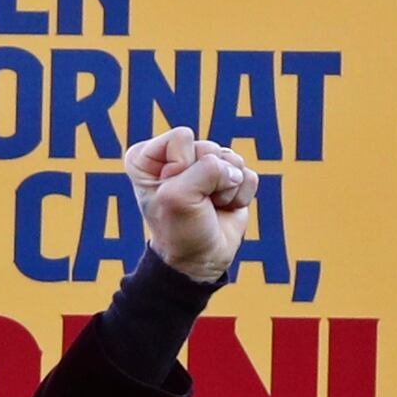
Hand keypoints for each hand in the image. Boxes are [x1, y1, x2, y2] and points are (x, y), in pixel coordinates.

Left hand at [131, 125, 250, 282]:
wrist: (200, 259)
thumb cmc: (179, 229)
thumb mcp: (179, 196)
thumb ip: (207, 168)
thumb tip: (237, 171)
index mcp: (147, 158)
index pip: (182, 137)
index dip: (182, 166)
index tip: (173, 192)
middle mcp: (176, 157)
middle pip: (208, 147)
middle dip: (207, 179)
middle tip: (196, 203)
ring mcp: (204, 166)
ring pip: (231, 158)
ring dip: (225, 188)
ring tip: (210, 206)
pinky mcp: (230, 178)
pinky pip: (248, 173)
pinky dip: (240, 195)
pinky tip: (224, 208)